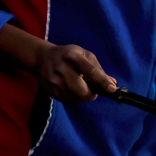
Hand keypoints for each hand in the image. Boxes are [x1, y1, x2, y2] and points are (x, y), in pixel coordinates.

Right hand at [0, 26, 115, 101]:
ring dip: (82, 97)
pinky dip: (73, 98)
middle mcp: (61, 68)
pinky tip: (71, 90)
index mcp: (72, 56)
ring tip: (81, 89)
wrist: (42, 58)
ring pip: (74, 98)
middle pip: (81, 90)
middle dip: (91, 94)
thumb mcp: (83, 55)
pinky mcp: (48, 89)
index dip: (102, 81)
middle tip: (93, 92)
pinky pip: (66, 100)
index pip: (90, 70)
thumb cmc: (67, 55)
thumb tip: (113, 83)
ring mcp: (53, 80)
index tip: (112, 89)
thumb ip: (98, 69)